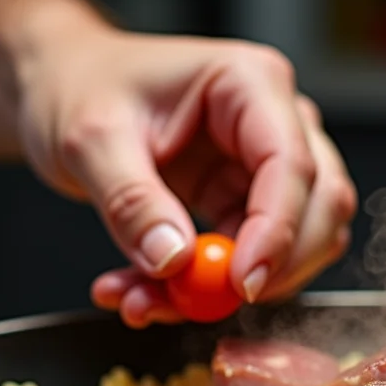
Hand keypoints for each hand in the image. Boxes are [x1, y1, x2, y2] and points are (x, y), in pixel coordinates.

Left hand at [11, 5, 356, 327]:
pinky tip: (145, 291)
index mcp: (249, 83)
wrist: (64, 85)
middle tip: (204, 303)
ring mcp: (265, 165)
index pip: (291, 164)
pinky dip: (202, 289)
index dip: (276, 232)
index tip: (242, 284)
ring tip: (146, 299)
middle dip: (272, 269)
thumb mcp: (90, 140)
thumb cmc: (79, 85)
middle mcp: (274, 121)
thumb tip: (175, 260)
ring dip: (230, 288)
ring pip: (292, 245)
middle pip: (320, 208)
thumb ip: (132, 202)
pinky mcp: (245, 203)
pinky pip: (247, 260)